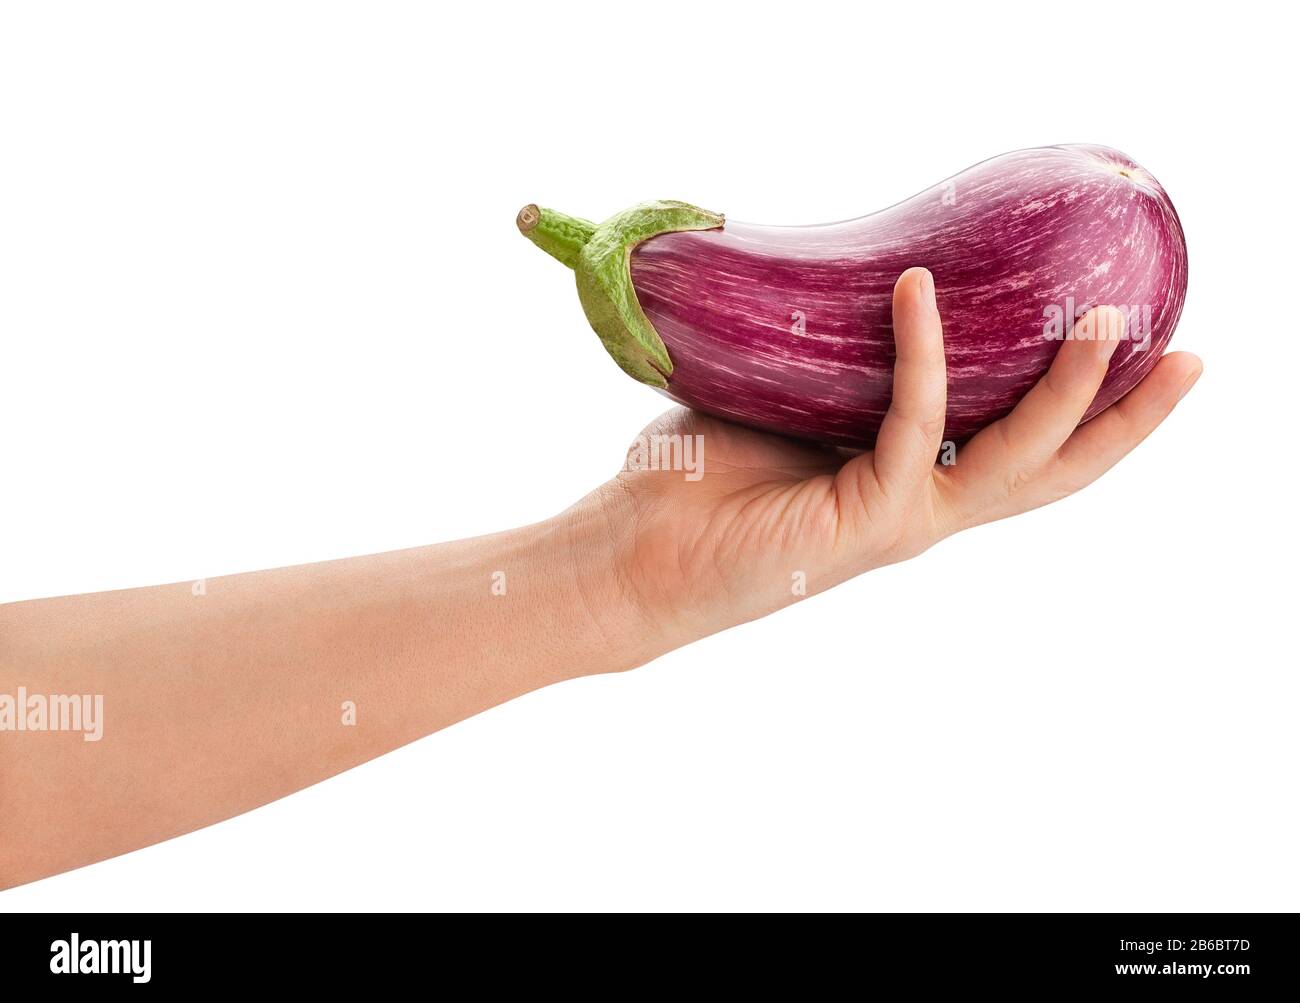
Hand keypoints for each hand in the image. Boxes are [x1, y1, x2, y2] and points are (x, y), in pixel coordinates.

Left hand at [584, 268, 1201, 652]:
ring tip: (1104, 319)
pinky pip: (914, 426)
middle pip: (1052, 473)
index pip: (1021, 454)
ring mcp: (898, 522)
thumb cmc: (698, 478)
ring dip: (1067, 391)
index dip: (1090, 414)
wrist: (631, 553)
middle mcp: (920, 510)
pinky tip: (918, 289)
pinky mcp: (863, 521)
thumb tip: (844, 276)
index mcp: (909, 485)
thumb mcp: (785, 401)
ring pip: (1015, 463)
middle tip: (1187, 355)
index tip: (1145, 353)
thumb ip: (832, 360)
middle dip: (1126, 419)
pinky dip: (922, 356)